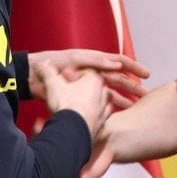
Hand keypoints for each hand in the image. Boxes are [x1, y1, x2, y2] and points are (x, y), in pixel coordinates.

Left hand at [28, 49, 147, 109]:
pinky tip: (116, 118)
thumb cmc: (49, 63)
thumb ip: (95, 61)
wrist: (30, 77)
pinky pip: (97, 104)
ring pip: (110, 94)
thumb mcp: (73, 59)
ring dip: (123, 101)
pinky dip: (108, 110)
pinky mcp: (80, 97)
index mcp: (94, 60)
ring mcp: (87, 85)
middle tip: (146, 97)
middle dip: (133, 88)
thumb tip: (117, 64)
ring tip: (135, 111)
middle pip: (118, 80)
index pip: (118, 62)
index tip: (146, 75)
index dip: (133, 67)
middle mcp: (93, 72)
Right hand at [34, 59, 109, 142]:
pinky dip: (88, 120)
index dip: (72, 75)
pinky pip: (96, 121)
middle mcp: (104, 95)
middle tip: (66, 94)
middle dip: (80, 90)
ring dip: (86, 105)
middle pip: (92, 88)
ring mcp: (104, 112)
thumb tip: (42, 65)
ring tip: (71, 109)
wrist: (73, 131)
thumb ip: (47, 72)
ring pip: (96, 104)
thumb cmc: (66, 105)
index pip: (86, 72)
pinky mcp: (102, 127)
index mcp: (95, 81)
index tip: (63, 79)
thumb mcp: (53, 84)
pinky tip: (77, 122)